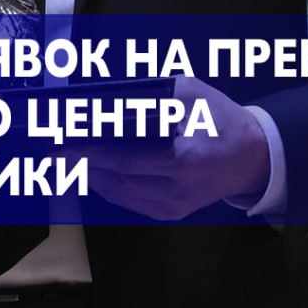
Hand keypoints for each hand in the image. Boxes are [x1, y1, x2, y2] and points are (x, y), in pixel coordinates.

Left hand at [69, 76, 270, 219]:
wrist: (254, 156)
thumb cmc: (220, 117)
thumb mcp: (188, 94)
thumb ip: (149, 97)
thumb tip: (105, 101)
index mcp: (182, 159)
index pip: (124, 158)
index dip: (90, 150)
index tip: (62, 139)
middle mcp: (175, 189)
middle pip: (116, 179)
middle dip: (82, 163)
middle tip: (53, 148)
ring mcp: (173, 206)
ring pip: (119, 194)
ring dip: (90, 176)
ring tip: (64, 159)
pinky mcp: (171, 213)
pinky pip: (130, 201)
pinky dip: (108, 186)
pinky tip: (90, 171)